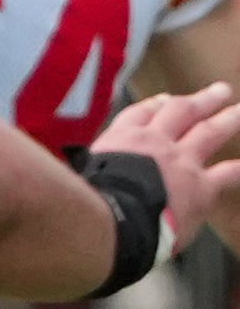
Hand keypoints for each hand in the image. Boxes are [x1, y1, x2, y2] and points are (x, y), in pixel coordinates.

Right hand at [91, 83, 239, 251]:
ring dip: (228, 118)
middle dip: (201, 100)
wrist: (116, 218)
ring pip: (209, 131)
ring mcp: (181, 161)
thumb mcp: (84, 171)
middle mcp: (155, 142)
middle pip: (181, 111)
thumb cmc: (92, 199)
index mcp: (123, 138)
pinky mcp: (201, 187)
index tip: (167, 99)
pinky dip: (238, 169)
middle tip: (221, 91)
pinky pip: (226, 173)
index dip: (156, 105)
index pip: (142, 113)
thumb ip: (93, 166)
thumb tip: (85, 174)